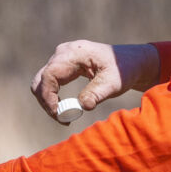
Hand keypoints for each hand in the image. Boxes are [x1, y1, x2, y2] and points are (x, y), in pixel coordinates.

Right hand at [29, 41, 160, 122]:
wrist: (130, 62)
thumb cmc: (123, 70)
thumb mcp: (114, 82)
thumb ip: (98, 93)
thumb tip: (83, 106)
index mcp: (75, 53)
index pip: (49, 74)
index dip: (49, 96)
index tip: (57, 114)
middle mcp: (63, 52)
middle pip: (41, 79)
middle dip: (46, 101)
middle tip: (61, 119)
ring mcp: (61, 57)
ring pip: (42, 82)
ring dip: (48, 101)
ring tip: (64, 117)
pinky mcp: (63, 65)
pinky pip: (49, 82)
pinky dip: (53, 97)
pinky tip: (64, 109)